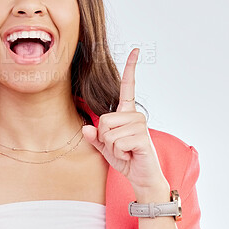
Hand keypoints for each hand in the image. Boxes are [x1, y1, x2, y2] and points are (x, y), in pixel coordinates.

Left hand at [82, 48, 168, 195]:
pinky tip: (130, 154)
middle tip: (118, 146)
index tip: (135, 50)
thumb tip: (86, 127)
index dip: (130, 68)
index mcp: (126, 112)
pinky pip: (116, 142)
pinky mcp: (141, 137)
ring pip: (108, 132)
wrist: (141, 177)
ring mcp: (140, 125)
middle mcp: (135, 114)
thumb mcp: (105, 147)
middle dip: (104, 138)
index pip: (128, 86)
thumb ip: (95, 137)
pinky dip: (118, 153)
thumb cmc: (125, 158)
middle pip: (103, 119)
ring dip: (112, 147)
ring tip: (125, 150)